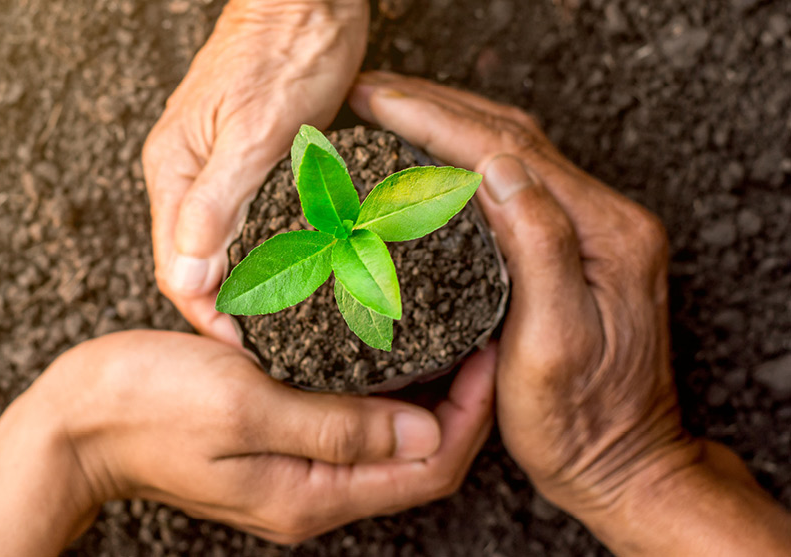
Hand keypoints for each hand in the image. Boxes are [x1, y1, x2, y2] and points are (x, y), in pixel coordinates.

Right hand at [0, 330, 496, 554]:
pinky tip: (378, 342)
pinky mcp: (273, 446)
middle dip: (458, 402)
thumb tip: (429, 433)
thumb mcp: (245, 406)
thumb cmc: (147, 406)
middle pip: (415, 458)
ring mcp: (292, 473)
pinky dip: (376, 390)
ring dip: (421, 393)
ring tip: (443, 328)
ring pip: (384, 440)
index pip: (427, 468)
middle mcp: (312, 492)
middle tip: (478, 331)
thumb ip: (337, 424)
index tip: (491, 349)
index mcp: (312, 493)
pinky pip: (347, 425)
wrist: (76, 423)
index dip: (472, 415)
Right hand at [143, 0, 367, 342]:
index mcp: (175, 173)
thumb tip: (185, 277)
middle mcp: (185, 175)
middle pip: (192, 263)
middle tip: (262, 347)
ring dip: (240, 284)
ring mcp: (212, 167)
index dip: (205, 315)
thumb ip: (217, 203)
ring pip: (217, 245)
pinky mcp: (242, 159)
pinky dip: (259, 252)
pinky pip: (241, 221)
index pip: (175, 268)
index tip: (241, 349)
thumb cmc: (285, 53)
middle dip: (221, 308)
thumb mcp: (255, 131)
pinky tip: (285, 268)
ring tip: (275, 322)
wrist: (306, 0)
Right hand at [350, 71, 790, 555]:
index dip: (439, 122)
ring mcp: (594, 229)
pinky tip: (435, 154)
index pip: (511, 154)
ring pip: (516, 150)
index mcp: (605, 236)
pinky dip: (470, 154)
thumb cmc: (582, 422)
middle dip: (439, 107)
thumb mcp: (555, 346)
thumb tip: (500, 168)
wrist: (623, 462)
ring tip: (393, 108)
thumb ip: (541, 248)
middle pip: (514, 137)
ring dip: (453, 121)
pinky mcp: (578, 245)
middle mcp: (607, 220)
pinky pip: (519, 179)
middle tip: (373, 94)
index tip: (381, 104)